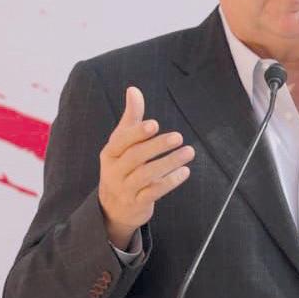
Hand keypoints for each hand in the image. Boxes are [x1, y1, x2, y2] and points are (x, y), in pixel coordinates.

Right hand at [98, 86, 194, 248]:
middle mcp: (114, 171)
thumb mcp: (122, 143)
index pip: (121, 141)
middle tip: (178, 137)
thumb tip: (133, 89)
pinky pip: (154, 192)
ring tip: (189, 152)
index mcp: (110, 153)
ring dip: (169, 163)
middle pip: (135, 157)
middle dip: (157, 146)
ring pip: (146, 175)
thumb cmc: (121, 166)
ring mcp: (125, 189)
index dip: (137, 133)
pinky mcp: (137, 203)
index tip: (154, 124)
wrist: (112, 208)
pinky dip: (170, 182)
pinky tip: (184, 172)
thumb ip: (131, 117)